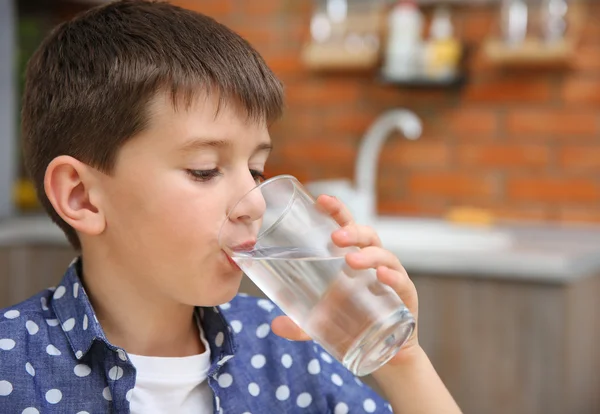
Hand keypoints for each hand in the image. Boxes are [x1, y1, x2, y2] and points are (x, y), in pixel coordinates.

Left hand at [271, 194, 419, 365]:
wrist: (383, 351)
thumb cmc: (353, 324)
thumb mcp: (322, 323)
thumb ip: (300, 324)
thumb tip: (275, 325)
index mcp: (351, 258)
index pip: (346, 226)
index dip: (336, 211)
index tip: (321, 199)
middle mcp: (373, 263)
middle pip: (367, 235)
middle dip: (352, 231)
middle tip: (335, 236)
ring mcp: (391, 278)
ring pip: (385, 255)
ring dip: (369, 254)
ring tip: (351, 260)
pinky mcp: (404, 298)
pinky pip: (402, 283)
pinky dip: (393, 277)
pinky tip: (382, 277)